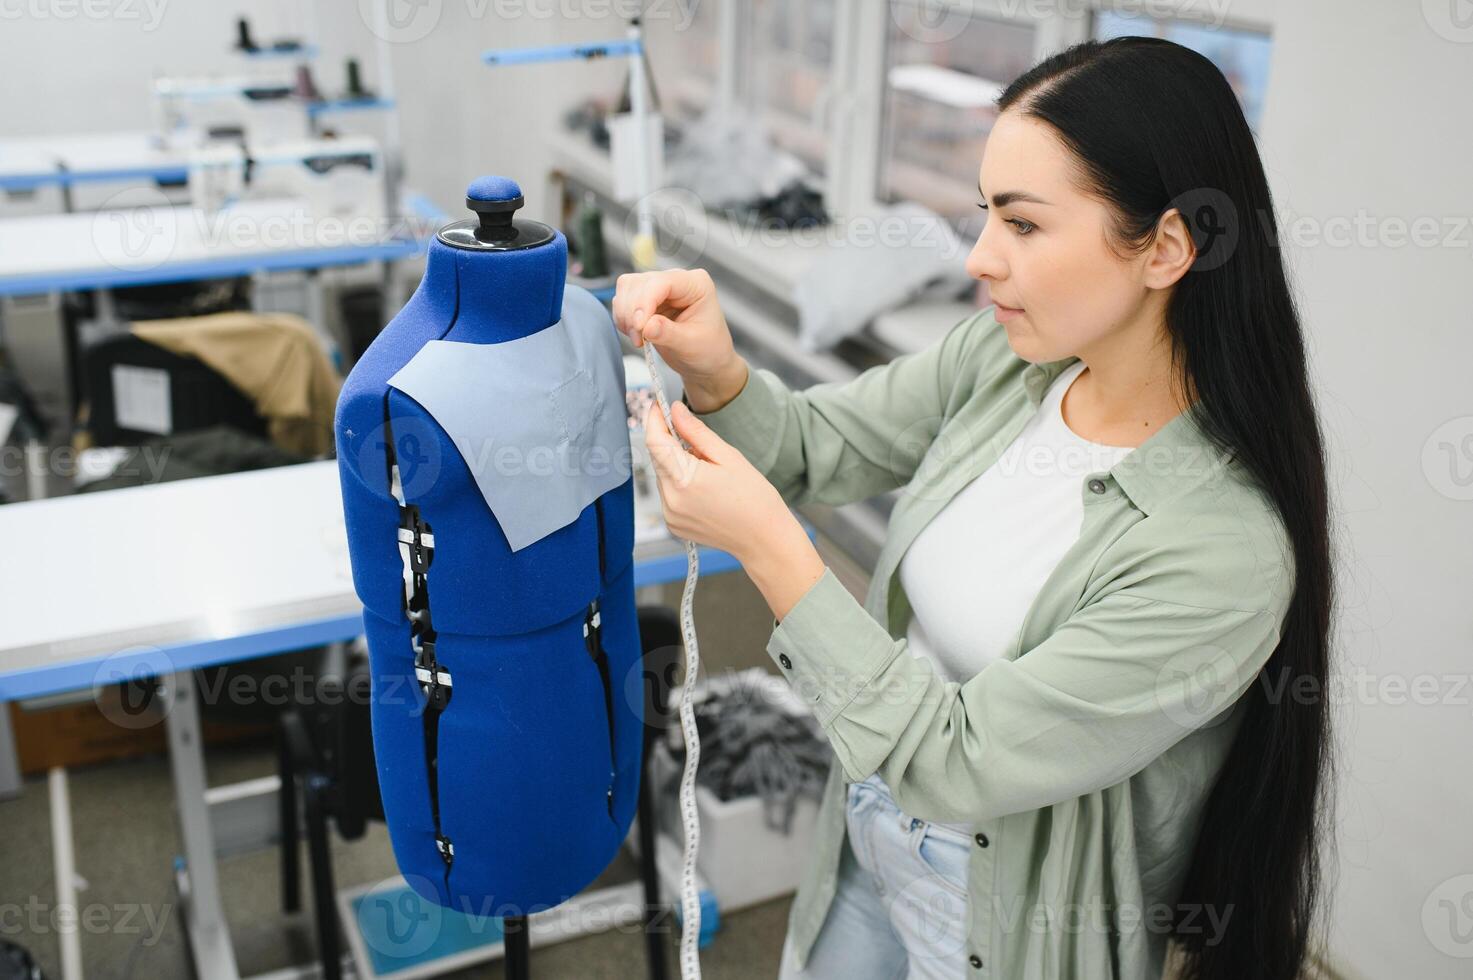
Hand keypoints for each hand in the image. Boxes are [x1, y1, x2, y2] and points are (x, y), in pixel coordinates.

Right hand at [612, 268, 737, 385]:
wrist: (706, 363)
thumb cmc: (708, 350)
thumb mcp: (691, 345)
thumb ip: (669, 334)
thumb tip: (647, 326)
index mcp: (696, 284)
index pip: (662, 282)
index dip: (645, 302)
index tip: (639, 327)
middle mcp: (676, 281)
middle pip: (639, 283)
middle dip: (632, 312)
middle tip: (639, 339)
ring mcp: (659, 289)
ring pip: (627, 289)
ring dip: (625, 315)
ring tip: (639, 338)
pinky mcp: (646, 300)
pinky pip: (623, 301)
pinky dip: (623, 319)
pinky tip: (636, 334)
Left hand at [643, 399, 788, 561]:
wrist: (764, 540)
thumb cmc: (755, 499)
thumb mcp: (729, 456)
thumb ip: (696, 432)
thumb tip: (675, 410)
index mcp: (685, 479)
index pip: (654, 440)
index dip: (654, 419)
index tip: (659, 404)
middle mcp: (671, 500)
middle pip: (657, 457)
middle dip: (670, 442)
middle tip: (697, 440)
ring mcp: (670, 515)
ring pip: (662, 475)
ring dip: (676, 463)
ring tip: (707, 470)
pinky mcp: (673, 524)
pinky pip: (668, 493)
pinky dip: (679, 483)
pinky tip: (704, 488)